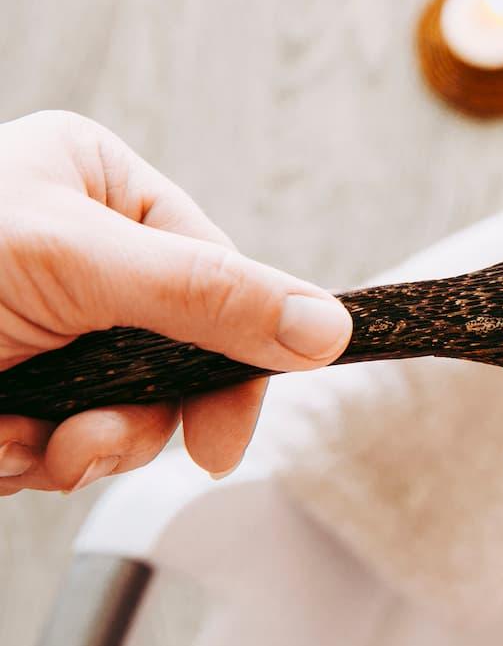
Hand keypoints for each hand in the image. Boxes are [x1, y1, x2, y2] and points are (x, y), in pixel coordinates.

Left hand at [0, 111, 352, 494]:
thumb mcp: (73, 263)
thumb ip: (207, 296)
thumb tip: (327, 325)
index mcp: (99, 186)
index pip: (217, 272)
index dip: (233, 356)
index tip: (226, 434)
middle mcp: (79, 251)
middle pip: (177, 350)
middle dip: (137, 413)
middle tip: (94, 443)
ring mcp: (45, 324)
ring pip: (124, 407)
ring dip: (83, 446)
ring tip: (25, 443)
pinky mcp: (11, 386)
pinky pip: (62, 440)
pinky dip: (30, 460)